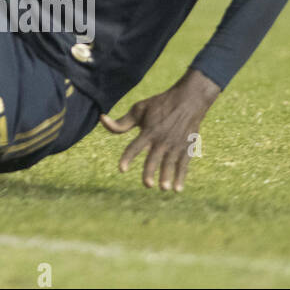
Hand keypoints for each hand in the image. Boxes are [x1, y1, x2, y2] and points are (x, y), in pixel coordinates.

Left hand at [99, 68, 220, 191]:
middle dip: (150, 171)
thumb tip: (102, 119)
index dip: (127, 158)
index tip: (121, 169)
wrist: (188, 100)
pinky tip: (177, 189)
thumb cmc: (159, 105)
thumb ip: (122, 122)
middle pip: (154, 158)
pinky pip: (183, 165)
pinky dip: (181, 177)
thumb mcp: (139, 110)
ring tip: (163, 188)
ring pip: (170, 163)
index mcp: (148, 131)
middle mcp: (162, 139)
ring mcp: (175, 144)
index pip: (135, 147)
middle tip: (146, 184)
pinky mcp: (186, 148)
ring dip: (167, 176)